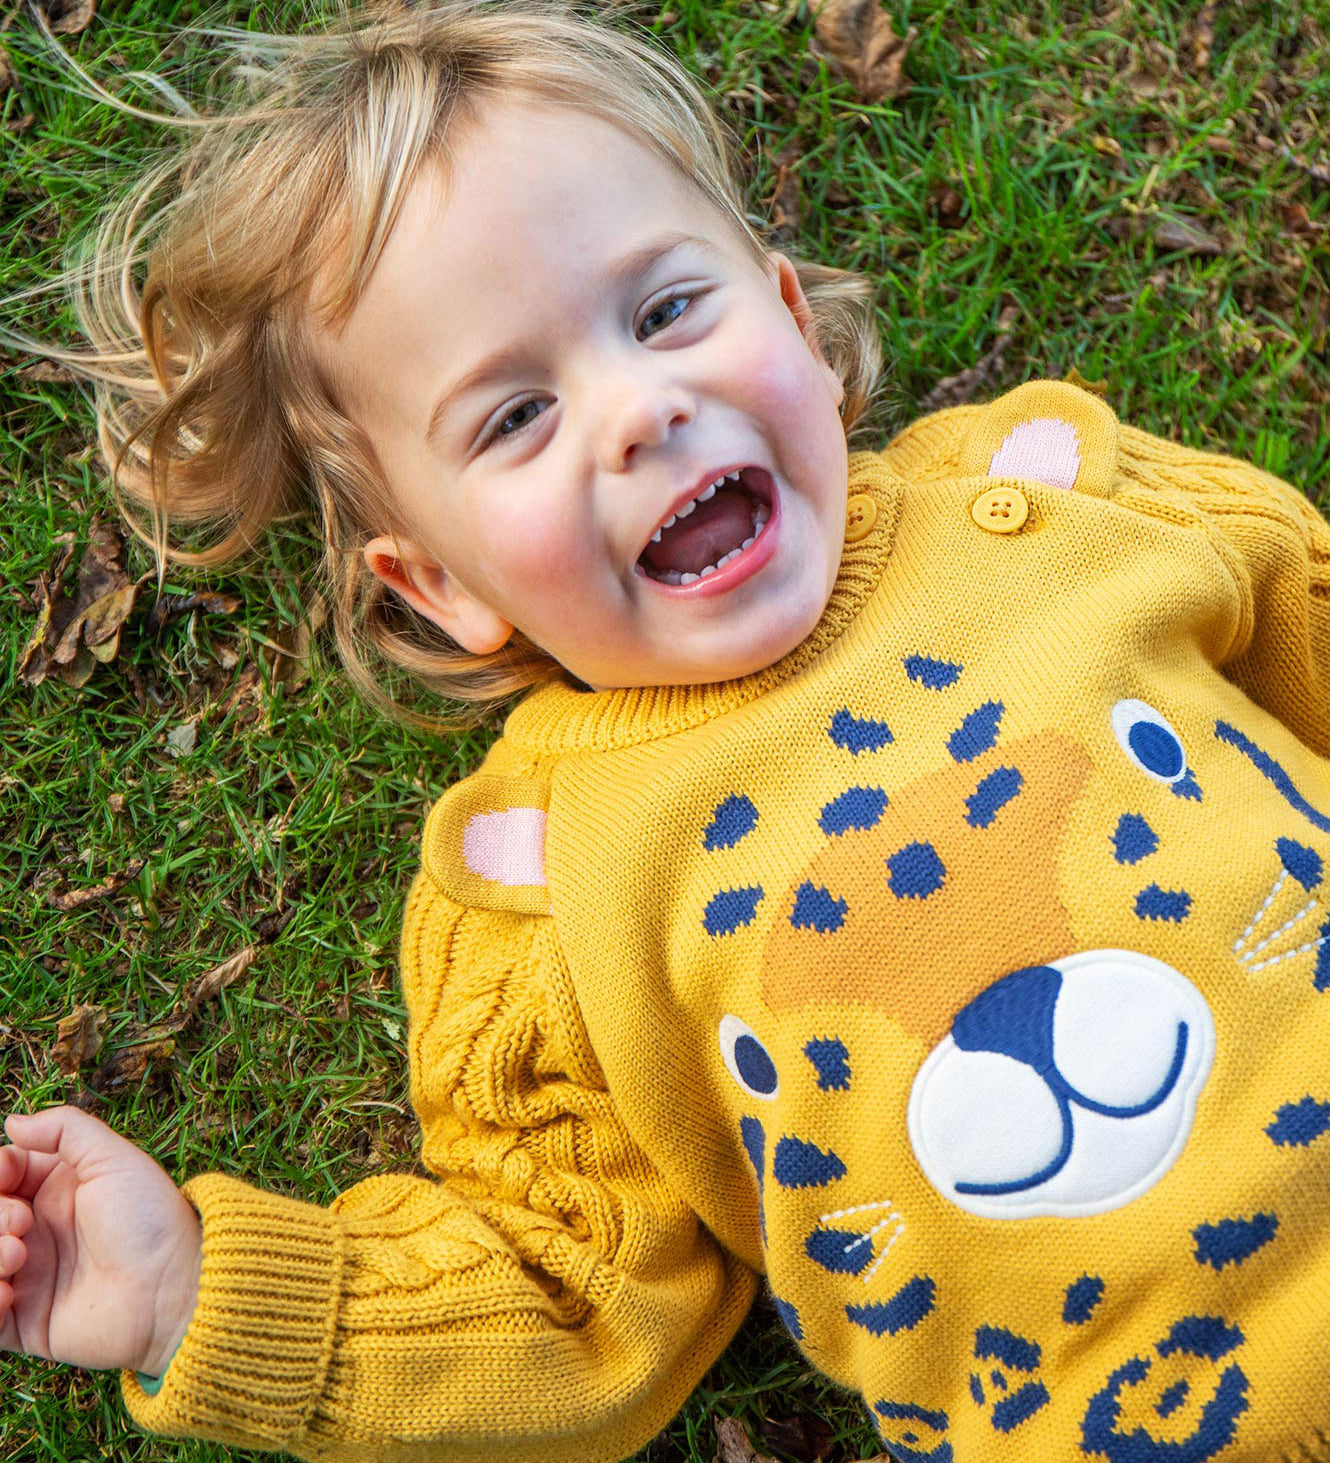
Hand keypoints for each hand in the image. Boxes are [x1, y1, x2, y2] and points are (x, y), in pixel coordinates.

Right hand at [0, 1106, 200, 1375]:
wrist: (169, 1290)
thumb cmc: (149, 1219)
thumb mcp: (113, 1158)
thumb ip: (64, 1129)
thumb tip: (12, 1121)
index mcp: (57, 1189)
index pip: (4, 1172)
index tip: (8, 1175)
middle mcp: (37, 1230)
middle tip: (21, 1223)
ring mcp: (29, 1275)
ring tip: (18, 1257)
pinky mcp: (23, 1321)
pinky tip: (8, 1293)